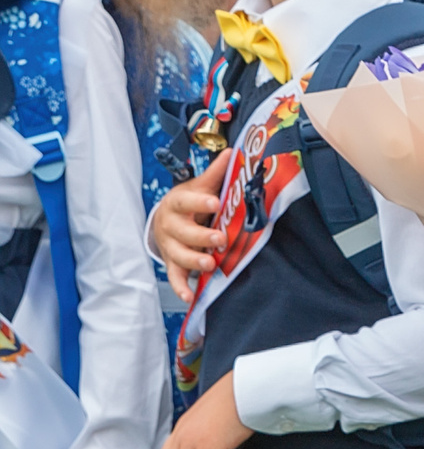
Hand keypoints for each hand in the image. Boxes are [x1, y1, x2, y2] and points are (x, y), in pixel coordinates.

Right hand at [149, 149, 228, 296]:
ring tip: (209, 263)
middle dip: (200, 236)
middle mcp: (170, 226)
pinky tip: (189, 296)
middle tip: (219, 239)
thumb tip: (233, 152)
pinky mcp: (172, 263)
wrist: (166, 219)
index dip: (200, 202)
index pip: (186, 201)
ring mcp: (170, 246)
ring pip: (178, 255)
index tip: (215, 202)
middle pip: (182, 232)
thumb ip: (216, 173)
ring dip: (193, 260)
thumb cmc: (189, 202)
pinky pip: (174, 277)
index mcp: (178, 204)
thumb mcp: (200, 186)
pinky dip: (181, 287)